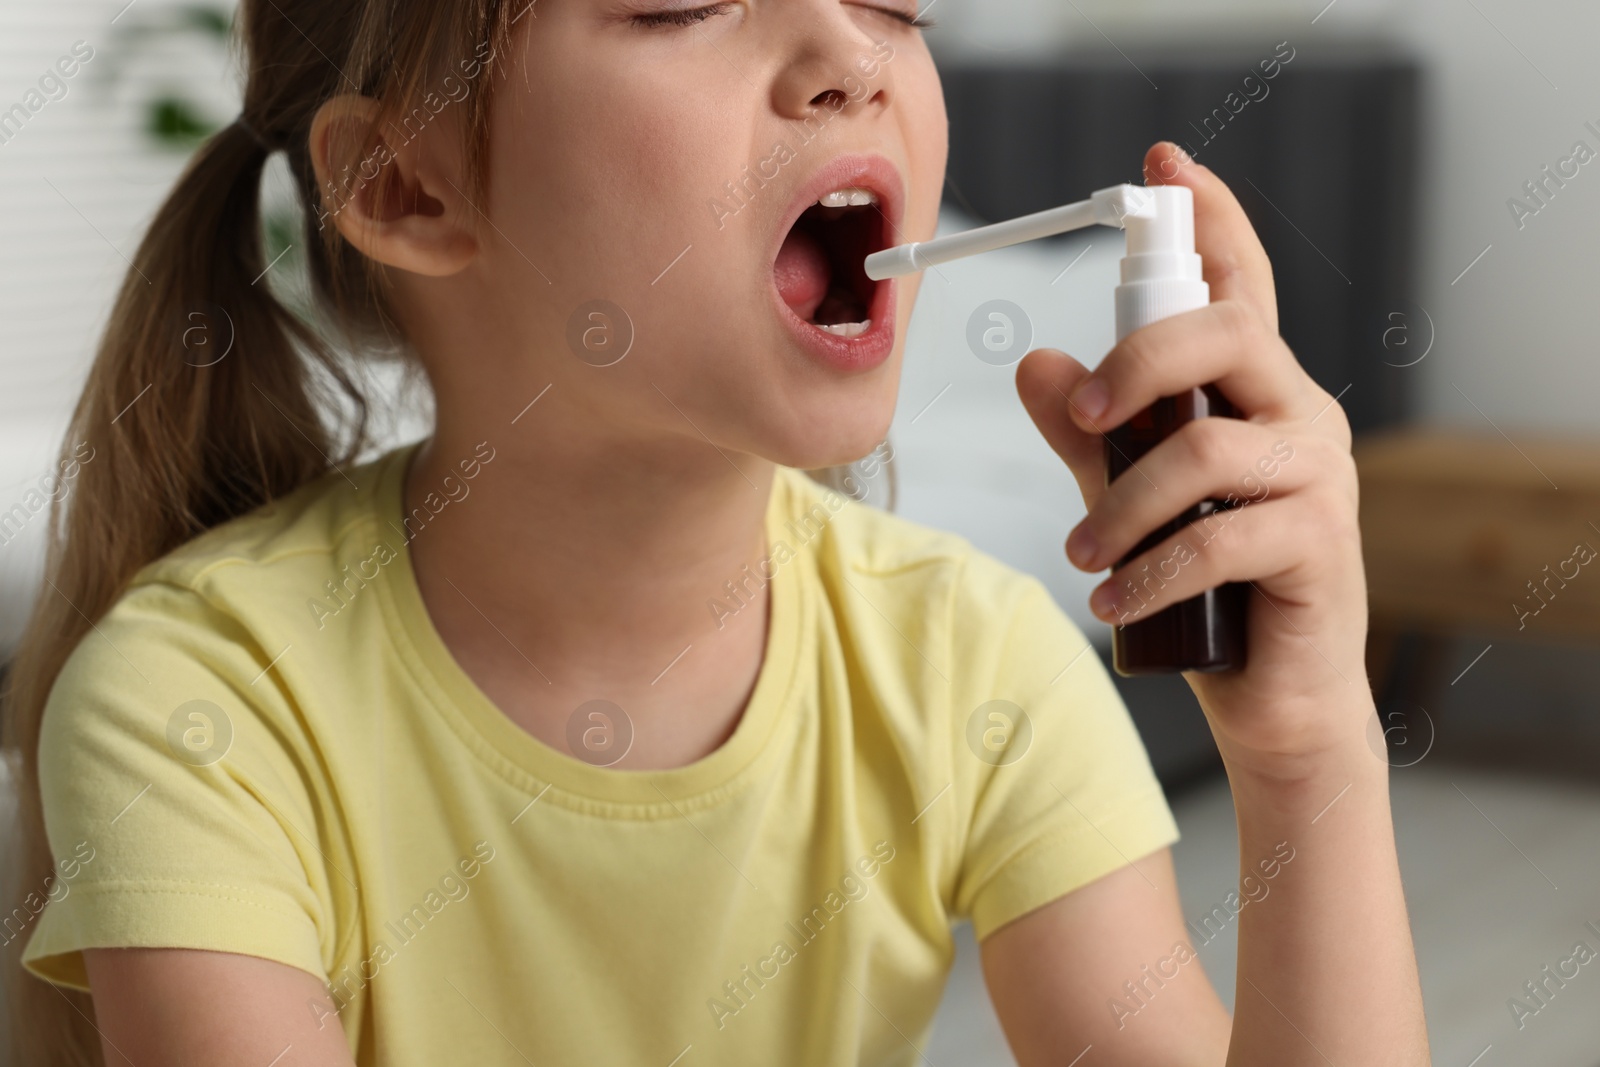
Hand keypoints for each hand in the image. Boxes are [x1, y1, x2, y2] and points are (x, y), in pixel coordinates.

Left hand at [1016, 142, 1370, 782]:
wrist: (1271, 696)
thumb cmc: (1206, 585)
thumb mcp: (1131, 495)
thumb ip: (1089, 431)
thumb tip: (1032, 363)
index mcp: (1258, 388)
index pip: (1241, 284)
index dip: (1212, 219)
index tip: (1167, 163)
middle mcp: (1300, 414)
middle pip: (1230, 332)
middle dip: (1141, 360)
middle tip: (1079, 415)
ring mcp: (1319, 476)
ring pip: (1212, 447)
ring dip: (1126, 501)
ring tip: (1078, 550)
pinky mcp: (1321, 543)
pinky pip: (1221, 536)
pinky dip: (1151, 568)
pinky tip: (1112, 598)